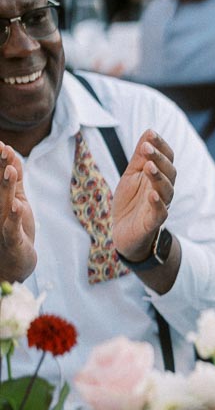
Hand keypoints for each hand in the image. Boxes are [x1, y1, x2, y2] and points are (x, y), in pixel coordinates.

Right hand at [0, 141, 36, 280]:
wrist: (12, 265)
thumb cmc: (13, 230)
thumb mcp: (16, 202)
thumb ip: (15, 182)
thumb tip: (13, 159)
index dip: (0, 162)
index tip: (1, 144)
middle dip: (0, 167)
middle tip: (2, 148)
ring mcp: (2, 224)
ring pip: (5, 203)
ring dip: (7, 187)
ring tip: (10, 171)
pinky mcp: (11, 240)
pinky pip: (12, 228)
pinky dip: (14, 217)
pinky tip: (17, 206)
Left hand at [111, 130, 175, 261]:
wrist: (123, 233)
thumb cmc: (130, 202)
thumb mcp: (131, 175)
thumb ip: (139, 157)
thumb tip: (149, 131)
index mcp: (158, 176)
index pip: (166, 157)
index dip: (160, 145)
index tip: (150, 133)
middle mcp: (163, 189)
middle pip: (169, 171)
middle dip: (159, 158)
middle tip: (146, 147)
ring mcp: (160, 206)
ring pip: (167, 190)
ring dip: (159, 177)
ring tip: (149, 166)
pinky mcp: (153, 223)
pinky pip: (160, 213)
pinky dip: (158, 203)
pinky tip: (152, 194)